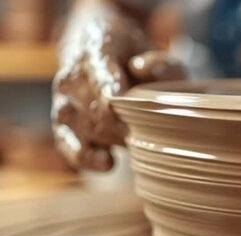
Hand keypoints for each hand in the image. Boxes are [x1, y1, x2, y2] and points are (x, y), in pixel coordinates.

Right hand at [52, 6, 184, 170]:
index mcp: (95, 50)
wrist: (98, 55)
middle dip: (121, 122)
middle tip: (148, 130)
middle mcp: (73, 76)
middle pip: (95, 106)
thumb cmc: (133, 58)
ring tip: (135, 142)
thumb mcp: (155, 54)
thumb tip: (145, 70)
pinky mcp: (63, 126)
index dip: (109, 86)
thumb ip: (161, 63)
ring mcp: (65, 102)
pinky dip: (87, 157)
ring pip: (85, 127)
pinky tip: (108, 163)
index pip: (100, 70)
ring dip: (112, 139)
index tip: (121, 99)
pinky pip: (68, 145)